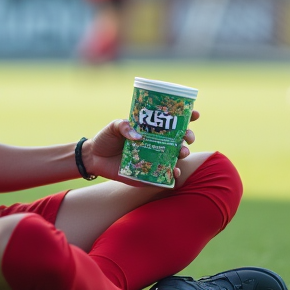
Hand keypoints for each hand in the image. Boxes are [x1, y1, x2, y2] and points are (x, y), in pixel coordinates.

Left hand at [82, 109, 199, 183]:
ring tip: (182, 152)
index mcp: (151, 128)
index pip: (172, 121)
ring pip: (176, 156)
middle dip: (188, 136)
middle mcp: (156, 143)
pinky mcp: (148, 174)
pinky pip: (164, 175)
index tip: (196, 114)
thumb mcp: (114, 126)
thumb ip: (124, 126)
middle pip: (179, 139)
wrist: (94, 157)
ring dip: (183, 154)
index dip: (187, 117)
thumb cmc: (106, 138)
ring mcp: (154, 158)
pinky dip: (172, 174)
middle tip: (187, 137)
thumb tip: (137, 135)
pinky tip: (175, 172)